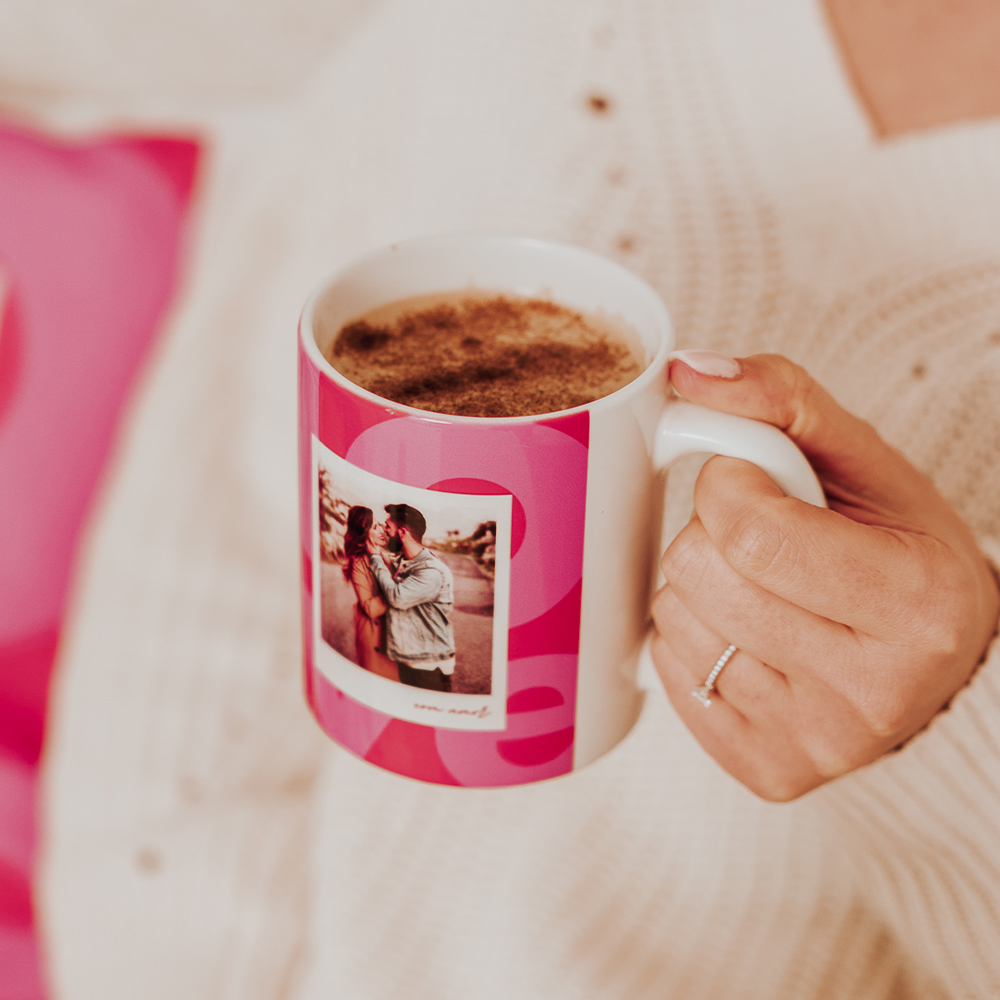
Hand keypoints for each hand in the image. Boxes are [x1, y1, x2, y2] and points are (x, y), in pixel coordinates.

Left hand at [653, 352, 999, 800]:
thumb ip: (780, 398)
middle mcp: (871, 692)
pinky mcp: (767, 770)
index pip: (748, 531)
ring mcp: (816, 742)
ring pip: (675, 620)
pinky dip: (692, 637)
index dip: (728, 485)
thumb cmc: (901, 549)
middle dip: (713, 533)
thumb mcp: (865, 459)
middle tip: (766, 539)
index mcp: (917, 605)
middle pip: (700, 575)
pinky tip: (749, 634)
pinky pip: (667, 670)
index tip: (755, 482)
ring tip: (764, 588)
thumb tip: (688, 372)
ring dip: (700, 584)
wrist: (936, 659)